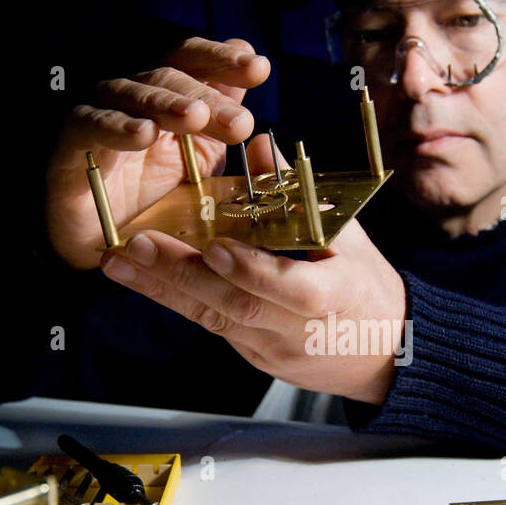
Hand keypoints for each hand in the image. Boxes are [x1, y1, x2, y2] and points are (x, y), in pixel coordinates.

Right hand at [46, 37, 270, 268]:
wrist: (104, 240)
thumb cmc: (153, 193)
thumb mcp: (202, 160)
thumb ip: (225, 122)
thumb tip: (255, 75)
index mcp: (167, 94)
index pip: (192, 60)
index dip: (223, 59)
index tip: (259, 69)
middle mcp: (133, 95)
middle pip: (169, 77)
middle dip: (207, 96)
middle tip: (238, 122)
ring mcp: (100, 113)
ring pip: (132, 94)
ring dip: (166, 103)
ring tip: (194, 117)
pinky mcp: (72, 142)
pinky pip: (91, 124)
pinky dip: (117, 127)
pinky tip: (144, 134)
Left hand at [100, 135, 408, 405]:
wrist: (388, 356)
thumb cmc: (371, 289)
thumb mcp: (349, 237)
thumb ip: (298, 196)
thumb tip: (259, 146)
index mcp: (333, 299)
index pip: (288, 289)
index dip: (250, 271)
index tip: (214, 248)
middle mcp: (296, 331)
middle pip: (234, 307)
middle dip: (180, 277)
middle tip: (133, 249)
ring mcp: (272, 350)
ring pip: (213, 320)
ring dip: (161, 290)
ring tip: (118, 264)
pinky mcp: (254, 358)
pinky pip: (212, 327)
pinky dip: (177, 301)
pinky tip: (142, 281)